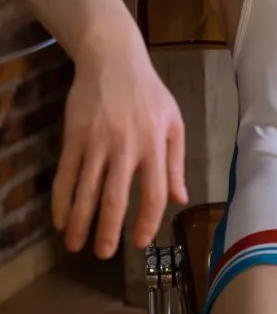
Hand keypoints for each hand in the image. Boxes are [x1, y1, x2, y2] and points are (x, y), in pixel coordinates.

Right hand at [51, 48, 187, 258]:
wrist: (113, 58)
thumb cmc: (148, 92)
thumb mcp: (173, 122)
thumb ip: (177, 162)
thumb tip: (180, 199)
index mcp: (155, 145)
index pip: (154, 195)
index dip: (147, 223)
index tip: (140, 241)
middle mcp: (127, 147)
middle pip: (116, 200)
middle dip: (108, 233)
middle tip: (103, 254)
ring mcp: (98, 141)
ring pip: (87, 192)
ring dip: (80, 223)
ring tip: (76, 244)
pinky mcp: (74, 136)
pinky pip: (65, 175)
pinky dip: (60, 200)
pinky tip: (59, 218)